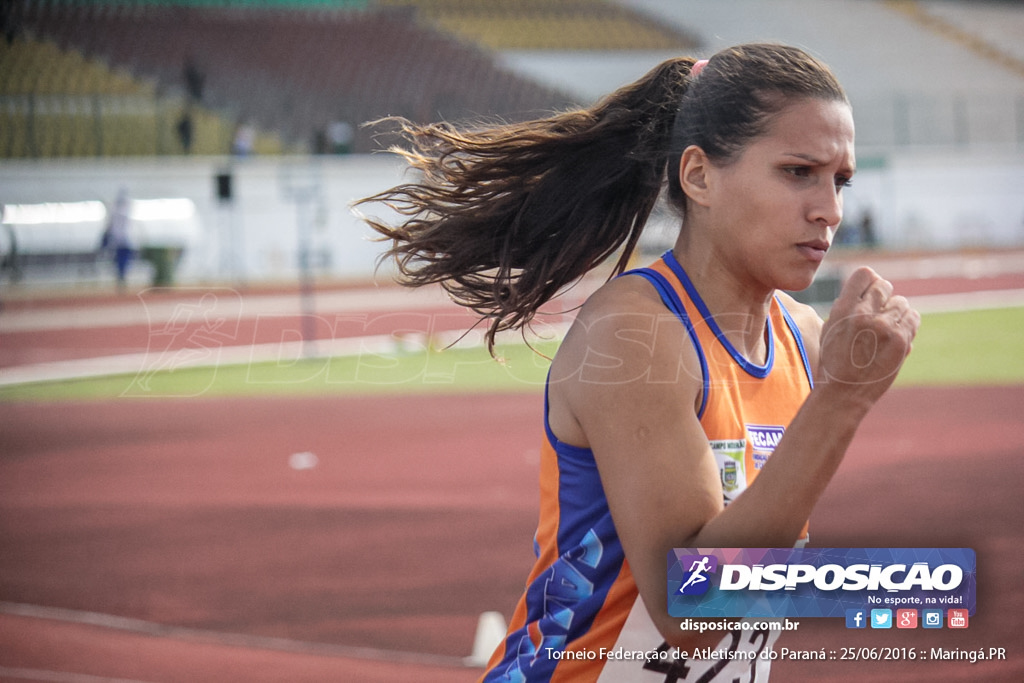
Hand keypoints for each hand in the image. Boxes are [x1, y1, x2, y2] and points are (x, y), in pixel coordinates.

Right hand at [815, 267, 919, 405]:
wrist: (843, 393)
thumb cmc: (834, 361)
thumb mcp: (830, 327)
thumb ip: (847, 306)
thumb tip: (868, 290)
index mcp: (842, 308)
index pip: (865, 274)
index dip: (869, 282)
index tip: (869, 293)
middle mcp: (863, 314)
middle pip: (884, 285)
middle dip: (883, 296)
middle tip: (879, 312)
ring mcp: (884, 327)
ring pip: (901, 302)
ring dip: (895, 312)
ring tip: (886, 328)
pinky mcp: (901, 340)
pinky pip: (913, 317)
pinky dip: (907, 323)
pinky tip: (897, 333)